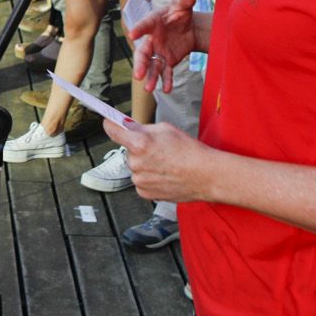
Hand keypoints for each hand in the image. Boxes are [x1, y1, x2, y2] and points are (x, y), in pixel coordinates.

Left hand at [104, 120, 219, 203]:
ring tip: (165, 164)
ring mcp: (139, 180)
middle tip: (158, 150)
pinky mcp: (144, 193)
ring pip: (135, 167)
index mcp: (139, 144)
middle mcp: (135, 163)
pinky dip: (149, 178)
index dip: (110, 125)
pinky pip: (141, 181)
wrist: (206, 176)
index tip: (108, 123)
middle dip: (138, 149)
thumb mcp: (166, 129)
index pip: (112, 130)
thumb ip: (142, 128)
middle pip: (128, 151)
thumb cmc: (190, 151)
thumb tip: (128, 127)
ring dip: (144, 165)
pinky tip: (164, 175)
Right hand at [129, 0, 195, 92]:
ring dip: (150, 77)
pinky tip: (166, 89)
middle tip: (137, 75)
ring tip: (149, 88)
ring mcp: (159, 51)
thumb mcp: (183, 6)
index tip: (131, 35)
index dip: (138, 29)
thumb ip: (185, 1)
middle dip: (140, 64)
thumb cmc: (180, 13)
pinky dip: (166, 80)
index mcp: (152, 22)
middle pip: (143, 53)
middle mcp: (152, 39)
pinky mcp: (167, 60)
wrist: (189, 28)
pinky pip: (165, 71)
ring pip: (152, 65)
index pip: (143, 25)